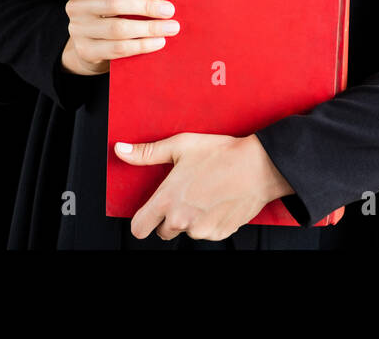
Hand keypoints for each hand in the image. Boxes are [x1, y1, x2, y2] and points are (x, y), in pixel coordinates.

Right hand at [62, 0, 178, 75]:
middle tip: (170, 9)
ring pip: (117, 29)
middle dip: (146, 6)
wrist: (90, 44)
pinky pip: (117, 50)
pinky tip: (158, 42)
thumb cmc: (109, 8)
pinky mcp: (86, 52)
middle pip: (113, 3)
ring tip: (171, 27)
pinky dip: (141, 46)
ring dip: (148, 28)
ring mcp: (78, 30)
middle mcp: (76, 6)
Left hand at [114, 133, 294, 240]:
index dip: (141, 221)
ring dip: (191, 219)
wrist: (258, 166)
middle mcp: (181, 220)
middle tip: (185, 195)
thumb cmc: (220, 154)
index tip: (148, 214)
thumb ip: (146, 153)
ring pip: (187, 231)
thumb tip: (121, 150)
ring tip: (205, 194)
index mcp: (167, 200)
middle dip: (169, 217)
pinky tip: (218, 201)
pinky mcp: (220, 233)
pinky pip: (207, 232)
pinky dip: (210, 221)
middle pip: (163, 231)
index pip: (139, 228)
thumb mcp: (180, 146)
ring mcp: (201, 230)